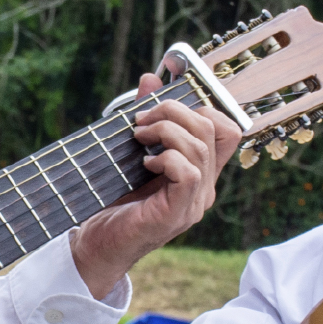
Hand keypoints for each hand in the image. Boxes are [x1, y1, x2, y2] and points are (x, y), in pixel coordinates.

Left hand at [68, 73, 241, 296]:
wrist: (95, 245)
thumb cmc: (113, 201)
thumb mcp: (131, 152)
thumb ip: (146, 117)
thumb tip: (151, 78)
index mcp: (199, 173)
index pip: (228, 130)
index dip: (204, 107)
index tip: (166, 105)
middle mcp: (204, 189)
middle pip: (213, 130)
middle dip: (175, 111)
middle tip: (142, 118)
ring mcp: (193, 203)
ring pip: (200, 148)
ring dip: (165, 131)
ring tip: (138, 137)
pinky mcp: (177, 214)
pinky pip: (189, 173)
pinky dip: (166, 158)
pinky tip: (145, 164)